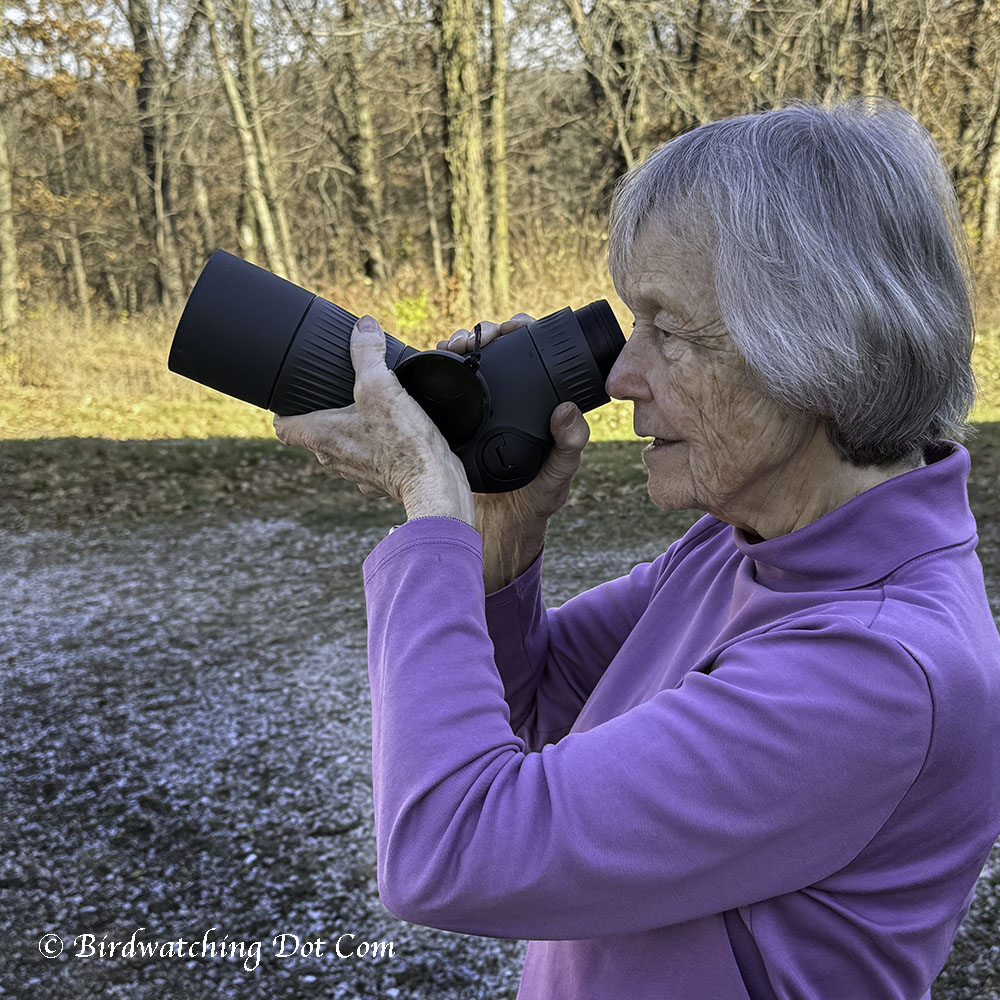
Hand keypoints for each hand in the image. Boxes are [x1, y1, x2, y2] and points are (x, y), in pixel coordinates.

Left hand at [274, 315, 474, 524]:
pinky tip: (395, 435)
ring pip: (344, 449)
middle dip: (325, 416)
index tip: (295, 398)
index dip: (284, 410)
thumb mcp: (381, 384)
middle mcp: (333, 458)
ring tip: (372, 411)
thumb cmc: (402, 440)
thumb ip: (367, 352)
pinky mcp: (381, 480)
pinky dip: (378, 448)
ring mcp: (356, 473)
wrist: (434, 482)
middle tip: (340, 394)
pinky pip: (372, 461)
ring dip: (352, 432)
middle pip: (315, 435)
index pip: (283, 427)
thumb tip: (363, 326)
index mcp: (321, 435)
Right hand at [440, 315, 590, 590]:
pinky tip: (431, 364)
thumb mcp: (557, 476)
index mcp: (539, 403)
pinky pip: (446, 390)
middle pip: (495, 350)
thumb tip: (567, 409)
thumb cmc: (536, 502)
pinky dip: (438, 372)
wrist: (498, 530)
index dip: (522, 330)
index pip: (533, 352)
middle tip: (472, 339)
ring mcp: (480, 410)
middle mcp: (510, 400)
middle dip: (482, 333)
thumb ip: (568, 447)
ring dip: (458, 347)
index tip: (511, 327)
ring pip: (468, 364)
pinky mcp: (455, 423)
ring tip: (451, 346)